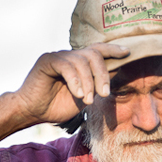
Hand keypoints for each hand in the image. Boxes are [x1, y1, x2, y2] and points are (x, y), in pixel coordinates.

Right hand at [14, 44, 129, 125]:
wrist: (34, 112)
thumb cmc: (57, 106)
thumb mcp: (85, 96)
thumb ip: (97, 84)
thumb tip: (116, 71)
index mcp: (79, 63)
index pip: (98, 50)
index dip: (113, 49)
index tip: (127, 52)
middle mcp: (70, 56)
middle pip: (93, 55)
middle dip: (102, 74)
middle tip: (105, 93)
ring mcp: (58, 56)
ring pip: (81, 61)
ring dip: (89, 82)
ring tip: (87, 100)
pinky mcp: (47, 60)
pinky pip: (66, 65)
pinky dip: (75, 80)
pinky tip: (78, 94)